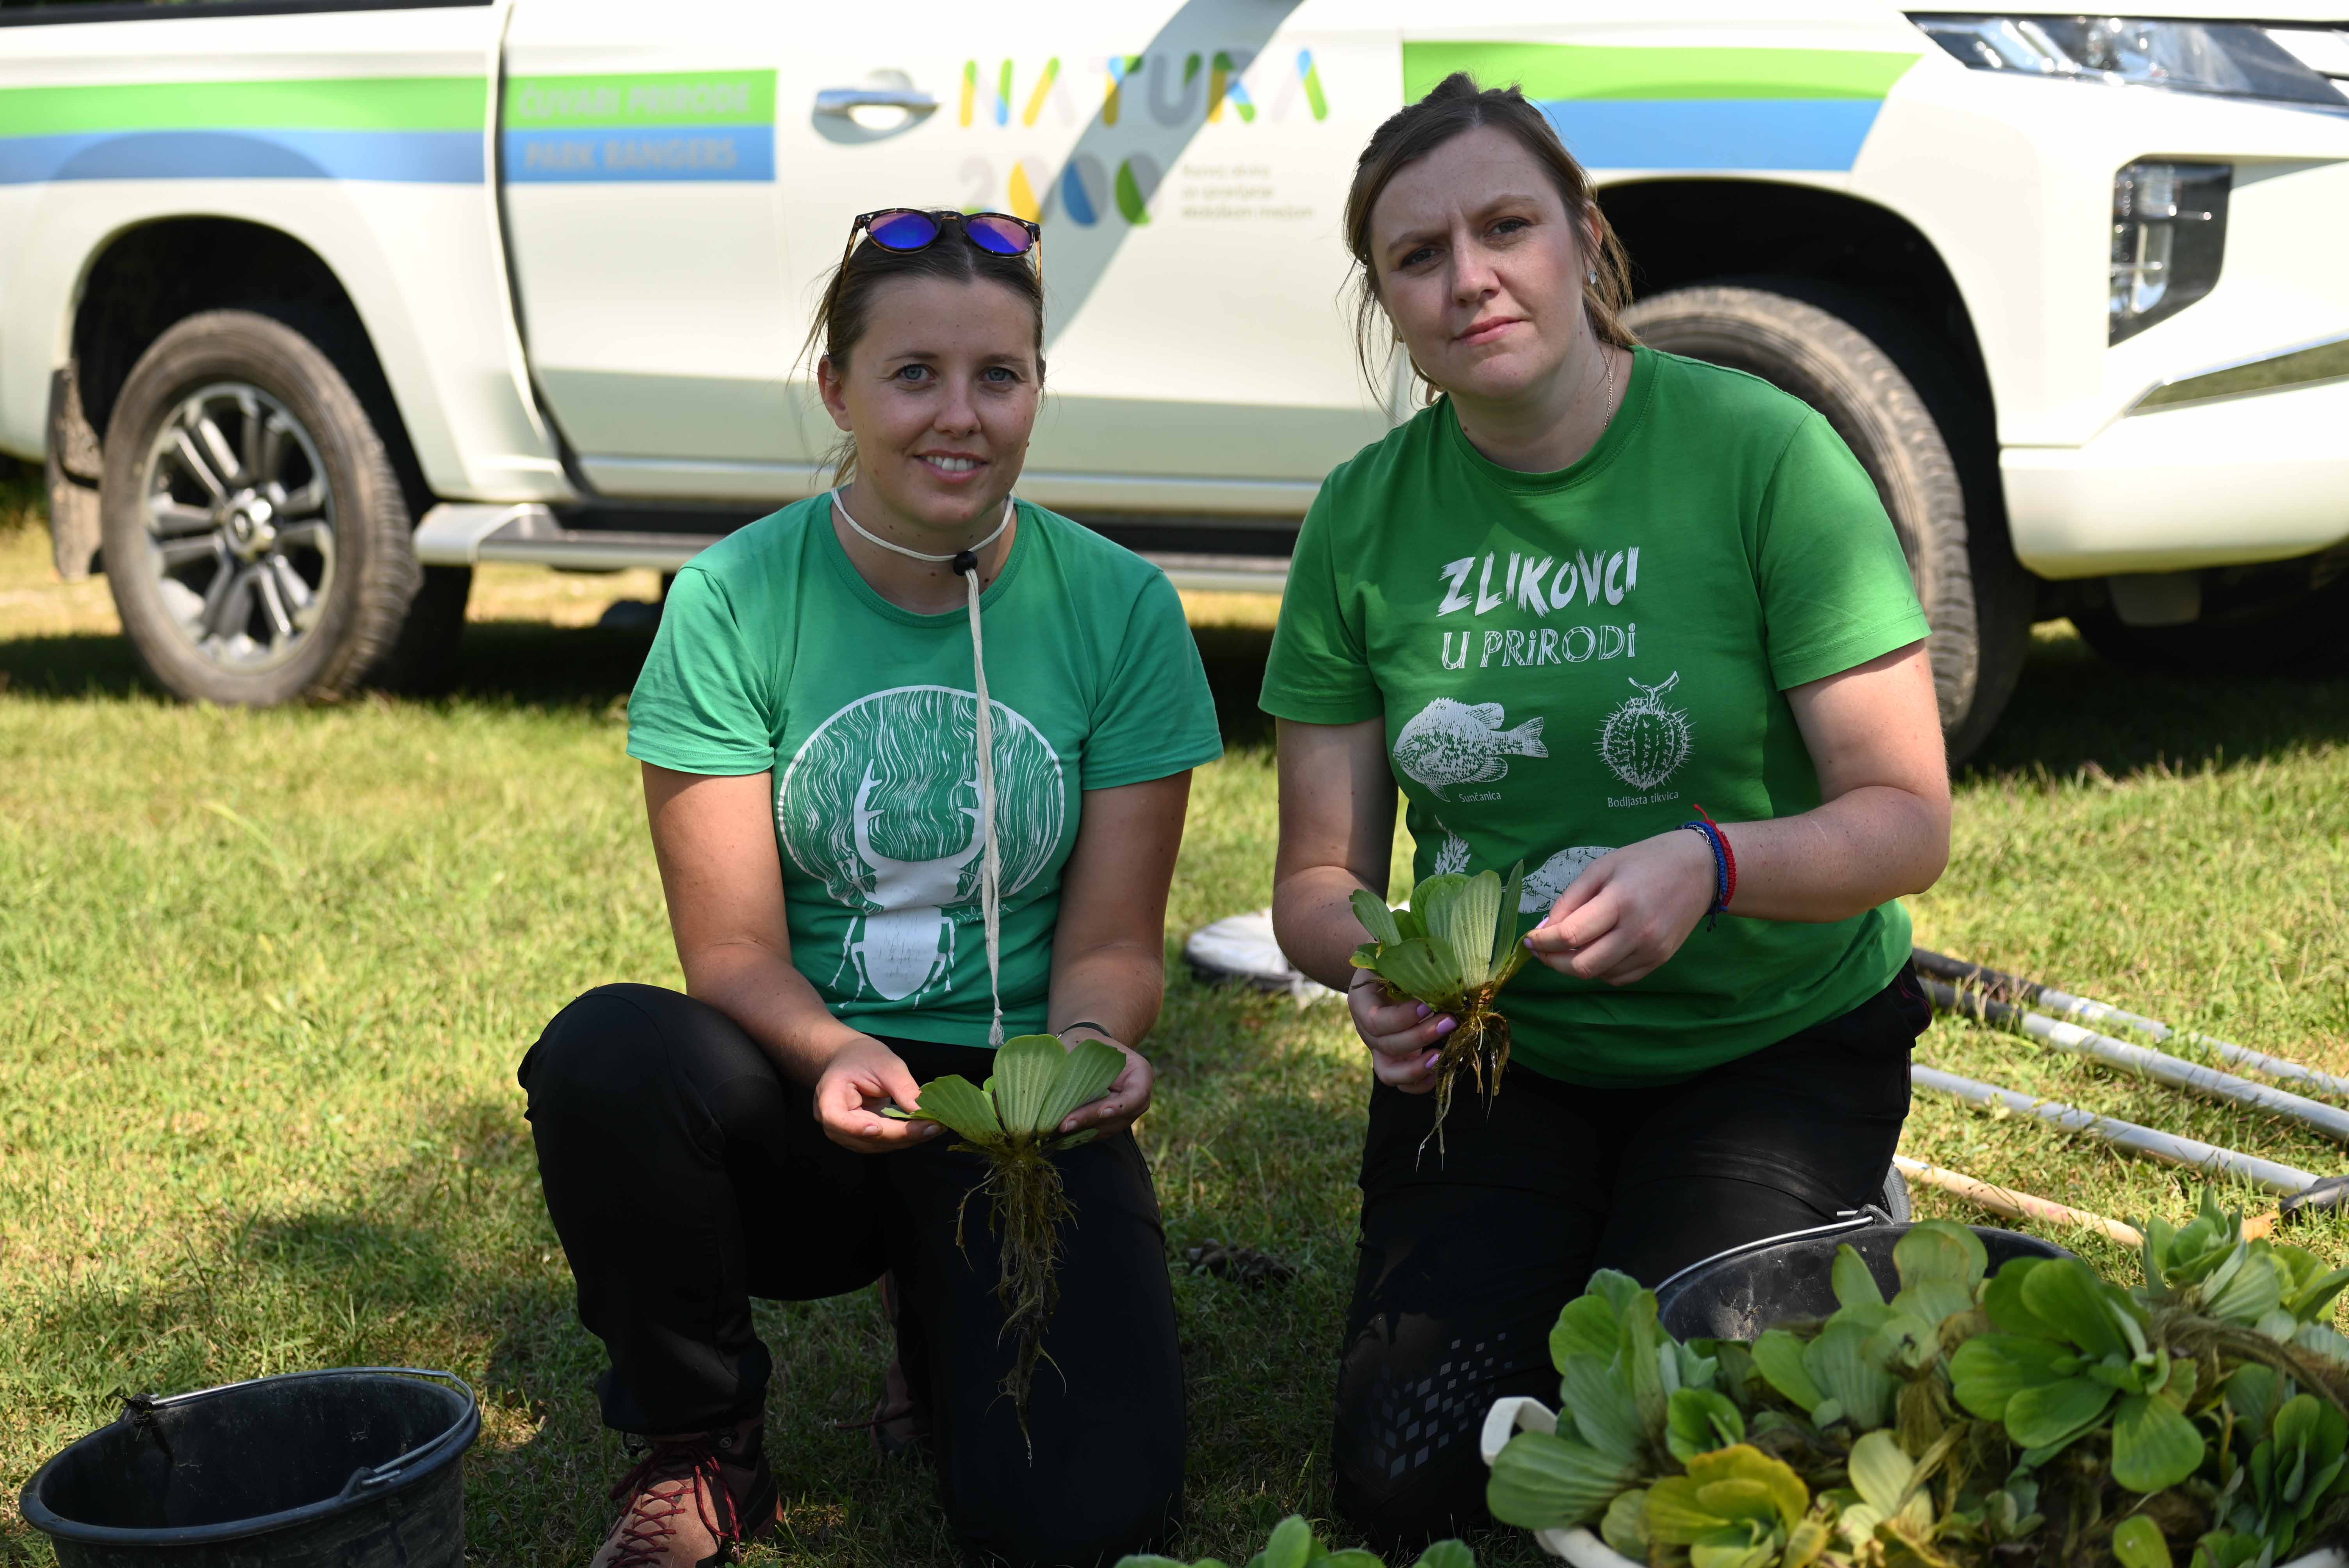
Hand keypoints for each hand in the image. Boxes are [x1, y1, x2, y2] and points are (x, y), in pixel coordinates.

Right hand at [814, 1035, 944, 1152]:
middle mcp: (832, 1121)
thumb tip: (922, 1111)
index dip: (855, 1128)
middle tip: (933, 1127)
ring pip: (876, 1145)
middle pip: (863, 1137)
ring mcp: (845, 1132)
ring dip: (906, 1139)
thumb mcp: (885, 1063)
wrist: (850, 1060)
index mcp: (829, 1096)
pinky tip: (924, 1129)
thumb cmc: (863, 1056)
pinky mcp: (860, 1137)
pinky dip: (903, 1137)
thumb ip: (902, 1087)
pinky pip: (882, 1142)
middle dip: (900, 1134)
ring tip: (934, 1128)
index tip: (876, 1128)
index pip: (835, 1119)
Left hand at [1056, 1031, 1154, 1138]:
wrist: (1087, 1052)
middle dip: (1089, 1119)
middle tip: (1064, 1124)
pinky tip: (1059, 1133)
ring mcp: (1126, 1114)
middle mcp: (1138, 1098)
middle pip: (1118, 1116)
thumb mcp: (1083, 1046)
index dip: (1120, 1106)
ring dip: (1081, 1130)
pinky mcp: (1111, 1124)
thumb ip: (1076, 1065)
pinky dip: (1078, 1133)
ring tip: (1055, 1129)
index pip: (1136, 1095)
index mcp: (1140, 1073)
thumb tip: (1054, 1083)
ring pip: (1106, 1128)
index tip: (1103, 1111)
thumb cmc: (1086, 1044)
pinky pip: (1096, 1132)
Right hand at [1348, 968, 1454, 1094]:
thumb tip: (1443, 976)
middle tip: (1450, 1021)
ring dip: (1417, 1067)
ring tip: (1444, 1055)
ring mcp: (1379, 1050)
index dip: (1403, 1018)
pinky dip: (1420, 1083)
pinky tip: (1440, 1069)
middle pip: (1388, 1045)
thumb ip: (1408, 968)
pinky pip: (1401, 1083)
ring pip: (1389, 1073)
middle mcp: (1367, 1032)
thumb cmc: (1391, 965)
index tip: (1429, 1005)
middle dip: (1421, 1036)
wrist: (1383, 976)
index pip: (1377, 1021)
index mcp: (1361, 1004)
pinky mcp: (1394, 1062)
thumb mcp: (1392, 960)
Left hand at [1523, 828, 1717, 985]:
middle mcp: (1638, 932)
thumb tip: (1544, 931)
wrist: (1701, 869)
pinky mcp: (1660, 960)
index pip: (1571, 935)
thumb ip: (1570, 900)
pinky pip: (1619, 977)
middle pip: (1583, 966)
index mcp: (1620, 902)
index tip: (1530, 938)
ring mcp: (1652, 950)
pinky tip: (1594, 951)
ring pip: (1600, 975)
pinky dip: (1599, 970)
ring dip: (1575, 966)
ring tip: (1567, 947)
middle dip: (1553, 962)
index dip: (1543, 942)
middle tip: (1541, 950)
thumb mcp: (1602, 868)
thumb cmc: (1645, 861)